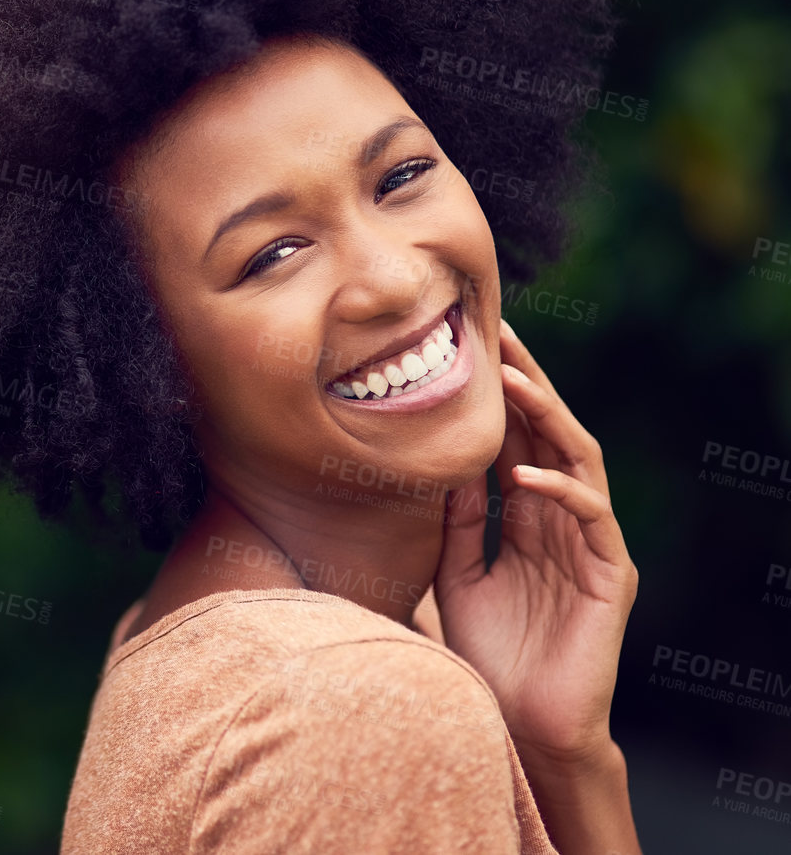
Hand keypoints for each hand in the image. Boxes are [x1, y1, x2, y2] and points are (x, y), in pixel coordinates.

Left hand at [433, 317, 639, 768]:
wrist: (521, 720)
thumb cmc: (488, 650)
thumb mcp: (457, 571)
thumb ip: (459, 518)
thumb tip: (443, 459)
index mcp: (530, 516)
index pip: (519, 440)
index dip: (499, 397)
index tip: (468, 350)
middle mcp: (566, 520)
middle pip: (552, 436)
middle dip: (527, 385)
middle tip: (500, 336)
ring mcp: (593, 544)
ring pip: (578, 462)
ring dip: (546, 419)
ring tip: (512, 384)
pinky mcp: (612, 574)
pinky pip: (590, 518)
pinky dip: (558, 491)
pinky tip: (523, 476)